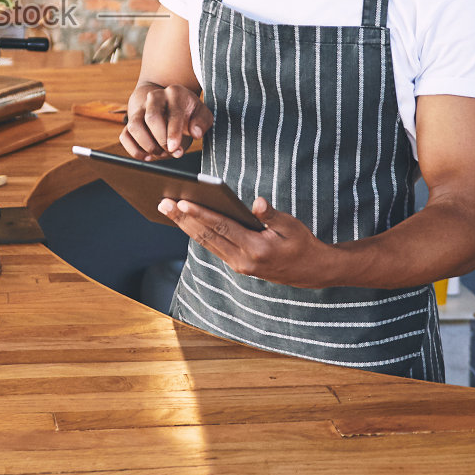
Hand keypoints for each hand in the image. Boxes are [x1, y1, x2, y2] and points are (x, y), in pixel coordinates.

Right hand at [120, 82, 212, 159]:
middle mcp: (154, 97)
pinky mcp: (131, 121)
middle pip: (151, 117)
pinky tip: (148, 156)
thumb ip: (202, 122)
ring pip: (134, 126)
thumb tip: (195, 132)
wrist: (168, 102)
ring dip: (147, 145)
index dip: (173, 132)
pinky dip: (134, 150)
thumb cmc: (187, 111)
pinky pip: (125, 136)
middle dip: (160, 139)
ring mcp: (140, 109)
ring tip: (160, 153)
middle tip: (171, 151)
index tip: (175, 148)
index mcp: (175, 93)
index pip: (173, 112)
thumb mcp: (201, 113)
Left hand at [158, 196, 334, 288]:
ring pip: (206, 243)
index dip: (200, 214)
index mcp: (256, 249)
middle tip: (163, 202)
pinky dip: (197, 233)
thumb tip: (256, 203)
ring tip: (167, 209)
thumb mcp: (291, 226)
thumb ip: (271, 215)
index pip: (222, 228)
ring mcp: (238, 265)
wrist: (311, 271)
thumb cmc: (302, 243)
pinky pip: (213, 247)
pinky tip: (185, 221)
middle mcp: (243, 260)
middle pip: (207, 236)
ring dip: (186, 226)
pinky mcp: (237, 265)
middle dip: (183, 219)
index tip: (182, 203)